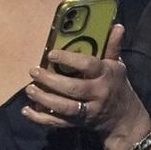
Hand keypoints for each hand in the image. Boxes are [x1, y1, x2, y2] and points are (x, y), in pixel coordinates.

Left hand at [21, 24, 148, 138]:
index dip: (69, 60)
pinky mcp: (78, 123)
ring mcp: (87, 111)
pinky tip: (26, 111)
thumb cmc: (116, 85)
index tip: (51, 54)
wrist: (124, 118)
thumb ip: (112, 46)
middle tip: (33, 72)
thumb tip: (117, 26)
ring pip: (64, 108)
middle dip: (51, 81)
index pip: (88, 66)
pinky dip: (40, 119)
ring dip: (44, 99)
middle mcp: (97, 94)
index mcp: (106, 75)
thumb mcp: (117, 65)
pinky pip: (58, 123)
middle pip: (73, 88)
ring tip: (29, 89)